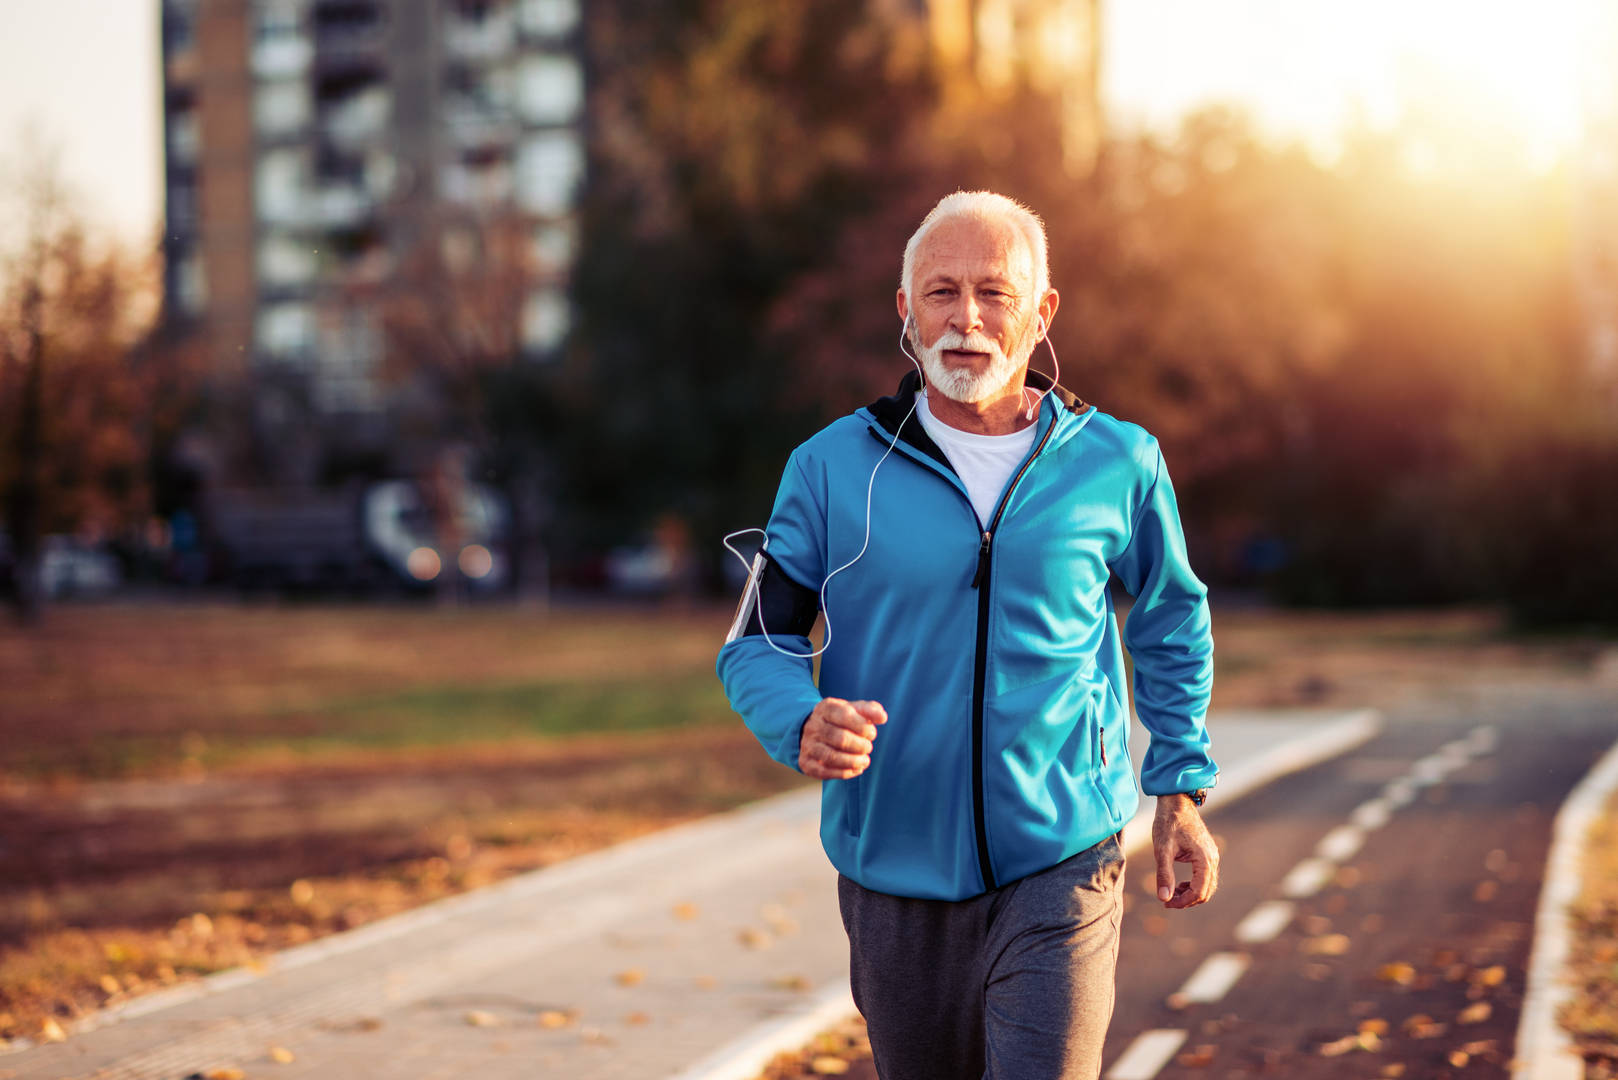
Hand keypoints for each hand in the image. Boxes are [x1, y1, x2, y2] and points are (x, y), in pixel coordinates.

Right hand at [799, 698, 886, 779]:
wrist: (814, 732)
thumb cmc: (840, 720)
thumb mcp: (853, 709)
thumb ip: (870, 710)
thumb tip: (882, 717)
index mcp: (826, 708)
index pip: (845, 715)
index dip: (863, 726)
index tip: (872, 733)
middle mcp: (813, 726)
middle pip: (840, 738)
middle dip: (860, 745)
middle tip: (868, 747)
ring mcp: (808, 745)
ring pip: (832, 757)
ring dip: (854, 761)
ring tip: (865, 760)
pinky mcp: (806, 763)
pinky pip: (825, 771)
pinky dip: (845, 772)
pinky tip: (856, 769)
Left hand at [1153, 793, 1218, 908]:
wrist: (1176, 802)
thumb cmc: (1168, 823)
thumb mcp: (1162, 849)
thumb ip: (1164, 874)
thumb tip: (1164, 898)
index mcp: (1204, 859)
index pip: (1199, 891)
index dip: (1183, 902)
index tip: (1166, 903)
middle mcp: (1212, 859)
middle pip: (1206, 891)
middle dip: (1187, 900)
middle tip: (1166, 901)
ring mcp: (1211, 856)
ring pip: (1206, 885)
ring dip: (1190, 893)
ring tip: (1171, 894)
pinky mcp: (1207, 853)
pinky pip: (1205, 876)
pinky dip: (1193, 884)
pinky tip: (1178, 884)